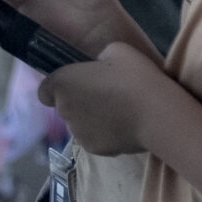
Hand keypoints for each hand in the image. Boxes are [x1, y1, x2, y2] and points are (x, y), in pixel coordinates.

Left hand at [37, 42, 167, 157]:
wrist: (156, 113)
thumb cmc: (134, 76)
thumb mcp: (116, 51)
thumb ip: (99, 60)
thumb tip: (100, 66)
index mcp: (63, 83)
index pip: (45, 91)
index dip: (59, 87)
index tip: (78, 84)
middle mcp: (64, 110)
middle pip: (65, 107)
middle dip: (79, 102)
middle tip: (106, 95)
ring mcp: (78, 133)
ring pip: (80, 125)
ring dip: (91, 119)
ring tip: (119, 112)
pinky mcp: (94, 150)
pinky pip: (95, 139)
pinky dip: (105, 134)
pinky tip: (125, 127)